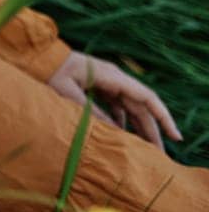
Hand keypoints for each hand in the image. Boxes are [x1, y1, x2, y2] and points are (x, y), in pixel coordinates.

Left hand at [46, 51, 181, 149]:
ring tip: (144, 149)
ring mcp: (107, 82)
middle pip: (141, 107)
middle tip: (160, 155)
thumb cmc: (50, 71)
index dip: (163, 117)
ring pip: (130, 108)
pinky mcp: (98, 86)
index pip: (146, 98)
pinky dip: (122, 120)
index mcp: (111, 76)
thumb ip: (91, 112)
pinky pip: (117, 105)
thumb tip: (114, 132)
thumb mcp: (68, 93)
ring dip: (138, 127)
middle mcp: (114, 78)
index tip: (175, 136)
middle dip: (152, 130)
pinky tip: (121, 135)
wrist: (36, 56)